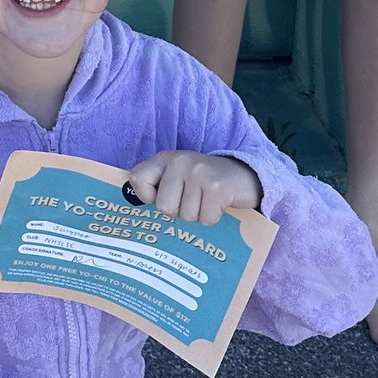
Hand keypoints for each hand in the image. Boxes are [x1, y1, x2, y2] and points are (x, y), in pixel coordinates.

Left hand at [124, 150, 261, 227]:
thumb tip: (134, 206)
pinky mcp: (217, 188)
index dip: (147, 197)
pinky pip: (205, 219)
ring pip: (186, 216)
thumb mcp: (176, 176)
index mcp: (164, 158)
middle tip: (192, 200)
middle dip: (178, 211)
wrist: (243, 176)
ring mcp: (199, 173)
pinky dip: (212, 218)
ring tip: (206, 200)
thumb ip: (156, 186)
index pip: (137, 180)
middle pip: (163, 207)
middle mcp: (179, 162)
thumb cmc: (203, 182)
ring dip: (197, 215)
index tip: (162, 196)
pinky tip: (217, 204)